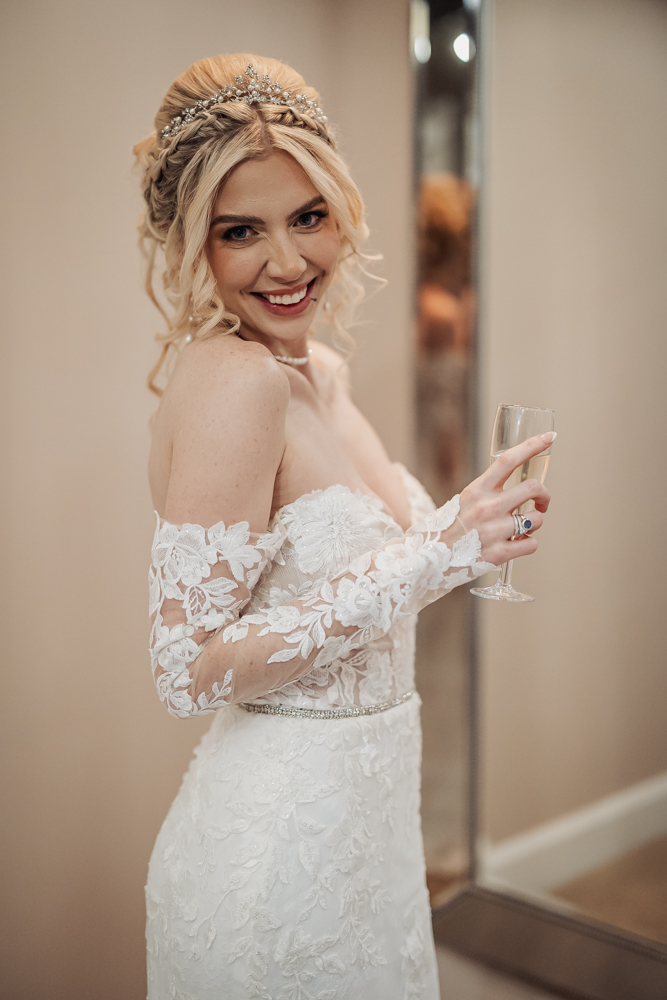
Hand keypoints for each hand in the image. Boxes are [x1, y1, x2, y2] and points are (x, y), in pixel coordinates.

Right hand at [458, 432, 553, 565]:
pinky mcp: (498, 554)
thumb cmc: (447, 529)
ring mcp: (494, 531)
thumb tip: (516, 489)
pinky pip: (531, 544)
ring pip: (536, 519)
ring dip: (534, 523)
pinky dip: (528, 544)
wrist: (428, 559)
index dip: (532, 446)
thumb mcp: (463, 502)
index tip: (549, 438)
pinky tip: (516, 544)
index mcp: (477, 490)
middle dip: (544, 495)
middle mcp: (487, 507)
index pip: (508, 460)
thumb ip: (487, 493)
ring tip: (521, 529)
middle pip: (532, 487)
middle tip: (541, 503)